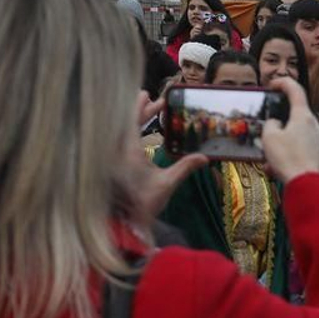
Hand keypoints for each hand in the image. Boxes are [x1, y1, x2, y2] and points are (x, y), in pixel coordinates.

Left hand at [123, 91, 205, 229]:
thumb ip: (184, 168)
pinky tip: (142, 135)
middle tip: (155, 103)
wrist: (126, 223)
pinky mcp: (115, 165)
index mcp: (128, 151)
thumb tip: (204, 157)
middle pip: (126, 123)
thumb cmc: (144, 203)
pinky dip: (131, 133)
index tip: (148, 95)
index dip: (139, 107)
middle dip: (141, 112)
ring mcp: (114, 158)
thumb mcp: (167, 184)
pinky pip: (121, 142)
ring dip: (135, 122)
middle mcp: (118, 151)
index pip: (130, 121)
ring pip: (122, 132)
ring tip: (148, 114)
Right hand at [260, 78, 318, 182]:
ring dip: (279, 144)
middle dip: (277, 123)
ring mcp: (317, 140)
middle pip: (293, 115)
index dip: (283, 83)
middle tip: (265, 131)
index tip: (273, 85)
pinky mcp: (317, 154)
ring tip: (267, 158)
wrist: (307, 186)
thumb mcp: (269, 137)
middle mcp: (313, 125)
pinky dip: (285, 156)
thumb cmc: (289, 159)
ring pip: (294, 136)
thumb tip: (275, 124)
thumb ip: (270, 124)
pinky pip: (298, 150)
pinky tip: (275, 169)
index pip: (295, 89)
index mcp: (303, 116)